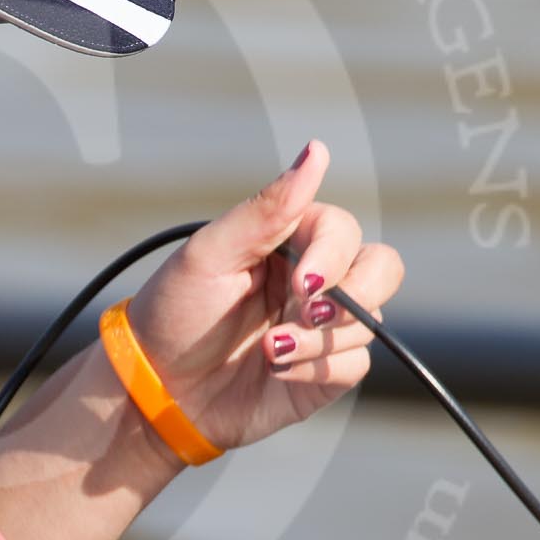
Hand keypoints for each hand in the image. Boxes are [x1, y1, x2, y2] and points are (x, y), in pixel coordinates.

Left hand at [120, 139, 402, 454]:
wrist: (157, 388)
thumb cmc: (175, 311)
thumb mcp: (209, 254)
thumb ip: (267, 208)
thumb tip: (316, 150)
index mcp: (289, 240)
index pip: (343, 231)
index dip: (332, 257)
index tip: (299, 284)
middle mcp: (314, 278)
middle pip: (381, 269)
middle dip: (355, 295)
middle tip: (305, 314)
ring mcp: (322, 326)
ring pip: (369, 321)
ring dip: (319, 340)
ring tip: (269, 352)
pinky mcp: (324, 371)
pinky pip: (354, 365)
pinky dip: (316, 371)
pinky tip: (276, 372)